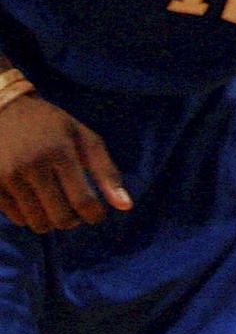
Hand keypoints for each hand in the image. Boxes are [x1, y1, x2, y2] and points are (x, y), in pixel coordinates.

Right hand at [0, 93, 131, 231]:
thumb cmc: (50, 126)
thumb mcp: (83, 138)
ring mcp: (8, 177)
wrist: (3, 110)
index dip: (94, 215)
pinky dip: (30, 217)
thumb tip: (126, 206)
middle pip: (60, 217)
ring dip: (52, 222)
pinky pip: (16, 218)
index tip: (97, 215)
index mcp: (60, 151)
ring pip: (37, 222)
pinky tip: (35, 201)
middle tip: (76, 213)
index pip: (83, 200)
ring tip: (56, 207)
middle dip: (73, 221)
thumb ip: (106, 171)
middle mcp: (32, 166)